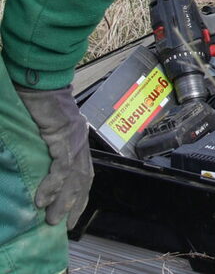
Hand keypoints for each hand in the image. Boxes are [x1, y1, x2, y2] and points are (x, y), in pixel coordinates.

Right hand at [15, 85, 92, 227]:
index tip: (73, 214)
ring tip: (51, 220)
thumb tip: (37, 169)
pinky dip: (52, 185)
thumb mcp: (44, 131)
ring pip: (73, 178)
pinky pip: (60, 167)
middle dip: (75, 204)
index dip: (80, 195)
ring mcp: (74, 140)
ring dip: (62, 201)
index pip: (84, 173)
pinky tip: (42, 200)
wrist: (40, 82)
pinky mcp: (64, 138)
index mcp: (77, 141)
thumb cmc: (38, 103)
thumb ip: (46, 150)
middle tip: (64, 226)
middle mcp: (80, 142)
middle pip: (82, 180)